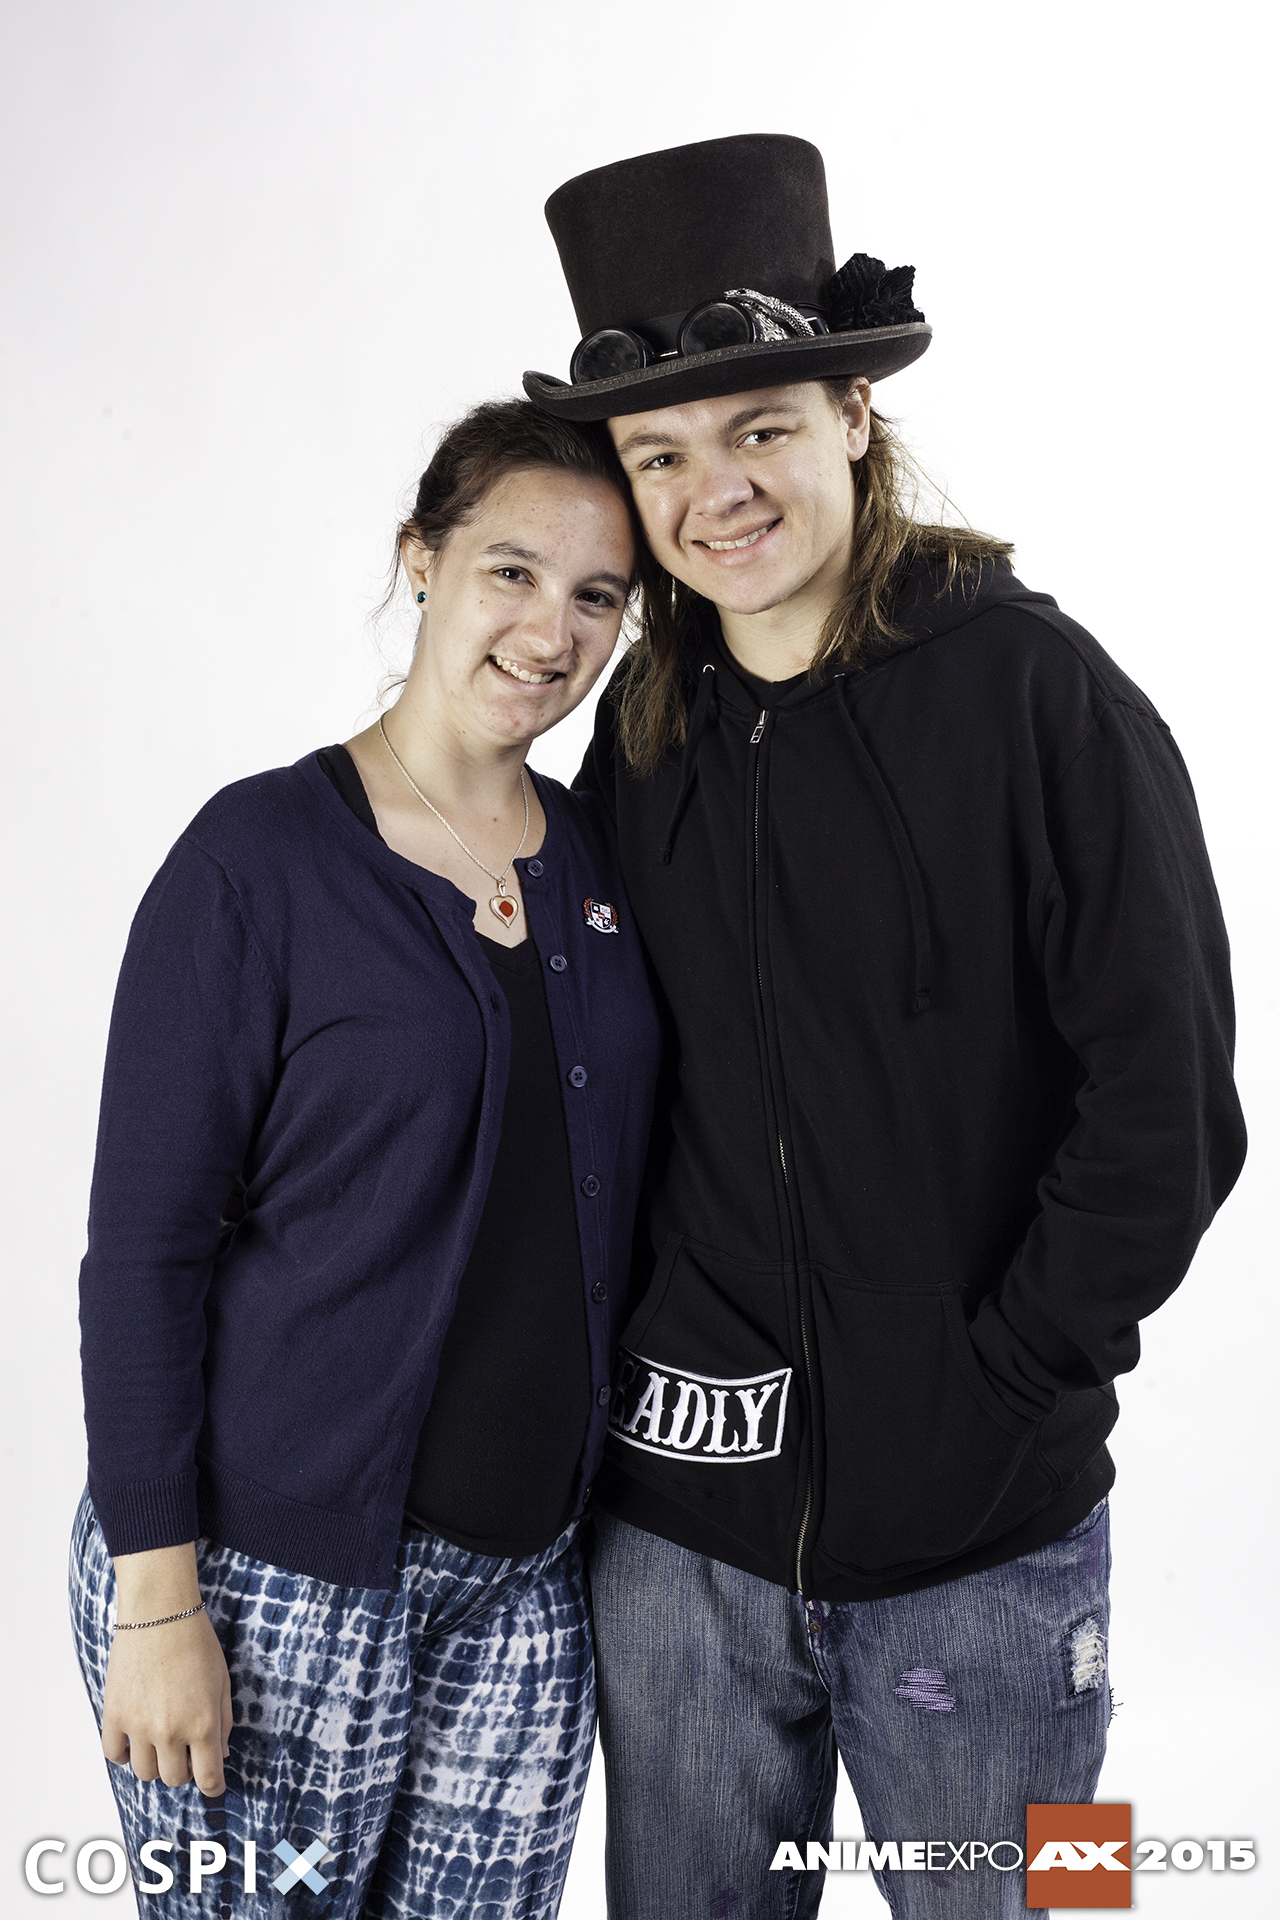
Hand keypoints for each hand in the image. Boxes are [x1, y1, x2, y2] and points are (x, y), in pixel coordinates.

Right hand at [101, 1545, 232, 1796]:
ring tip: (161, 1740)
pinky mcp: (113, 1715)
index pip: (208, 1778)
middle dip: (184, 1770)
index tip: (212, 1786)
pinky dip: (124, 1753)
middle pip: (174, 1779)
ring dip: (155, 1762)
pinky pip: (114, 1755)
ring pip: (144, 1772)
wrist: (159, 1613)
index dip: (213, 1787)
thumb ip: (224, 1722)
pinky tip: (135, 1737)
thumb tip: (221, 1754)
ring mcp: (138, 1726)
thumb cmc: (196, 1642)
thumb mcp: (222, 1681)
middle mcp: (170, 1731)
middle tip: (186, 1751)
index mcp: (203, 1724)